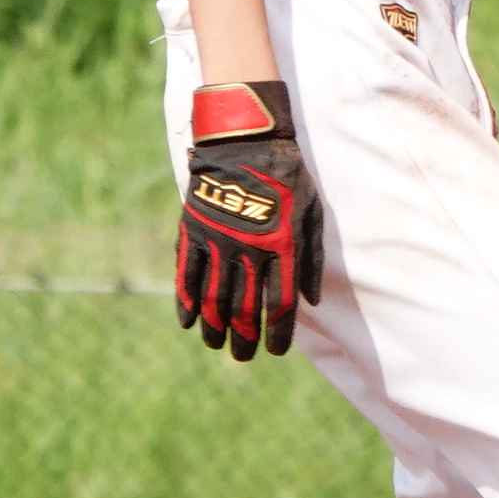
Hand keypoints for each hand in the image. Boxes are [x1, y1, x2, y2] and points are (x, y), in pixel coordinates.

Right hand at [174, 81, 324, 361]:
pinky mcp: (194, 231)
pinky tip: (189, 323)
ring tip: (217, 345)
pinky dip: (186, 301)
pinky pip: (187, 274)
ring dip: (215, 327)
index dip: (277, 332)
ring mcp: (218, 242)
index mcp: (281, 247)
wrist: (245, 142)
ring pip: (214, 297)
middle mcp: (248, 250)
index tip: (275, 350)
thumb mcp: (311, 214)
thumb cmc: (287, 178)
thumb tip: (312, 302)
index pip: (279, 304)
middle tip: (244, 356)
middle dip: (244, 337)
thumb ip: (311, 259)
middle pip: (244, 308)